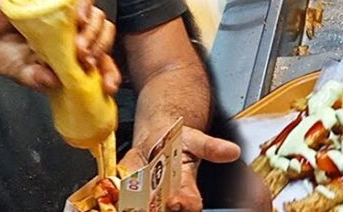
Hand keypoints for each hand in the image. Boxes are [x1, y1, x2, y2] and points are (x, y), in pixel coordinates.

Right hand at [0, 0, 120, 93]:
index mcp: (72, 51)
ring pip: (97, 14)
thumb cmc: (2, 47)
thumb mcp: (19, 71)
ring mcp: (69, 9)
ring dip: (92, 31)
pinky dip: (85, 1)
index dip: (109, 72)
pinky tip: (78, 16)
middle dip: (99, 50)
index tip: (107, 86)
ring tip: (77, 44)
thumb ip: (35, 77)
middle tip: (83, 60)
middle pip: (103, 35)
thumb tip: (52, 81)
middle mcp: (75, 30)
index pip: (101, 61)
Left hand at [124, 128, 241, 211]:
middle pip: (164, 211)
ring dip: (134, 208)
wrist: (154, 138)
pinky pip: (119, 203)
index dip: (184, 205)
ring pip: (141, 210)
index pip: (190, 204)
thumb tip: (233, 151)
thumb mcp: (196, 140)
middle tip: (146, 206)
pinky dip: (113, 202)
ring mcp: (145, 199)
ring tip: (128, 203)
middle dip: (156, 209)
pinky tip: (110, 198)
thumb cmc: (178, 141)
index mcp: (186, 189)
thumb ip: (212, 147)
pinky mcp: (126, 195)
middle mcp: (166, 199)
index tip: (174, 201)